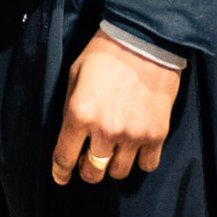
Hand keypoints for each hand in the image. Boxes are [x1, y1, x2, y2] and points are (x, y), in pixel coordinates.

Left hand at [52, 32, 180, 185]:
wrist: (146, 40)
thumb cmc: (106, 53)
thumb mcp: (75, 74)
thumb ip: (70, 108)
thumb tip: (70, 135)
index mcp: (80, 113)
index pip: (65, 157)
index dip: (60, 172)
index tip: (61, 177)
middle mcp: (105, 130)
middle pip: (93, 173)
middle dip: (87, 171)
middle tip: (89, 162)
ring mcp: (133, 135)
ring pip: (119, 172)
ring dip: (113, 165)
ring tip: (115, 150)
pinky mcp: (157, 134)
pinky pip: (147, 165)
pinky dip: (140, 160)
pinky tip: (137, 148)